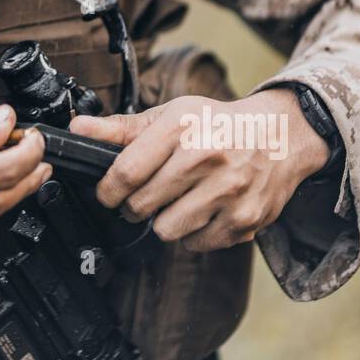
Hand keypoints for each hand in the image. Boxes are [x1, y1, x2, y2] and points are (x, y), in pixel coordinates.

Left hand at [69, 88, 329, 251]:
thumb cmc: (218, 125)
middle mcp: (205, 157)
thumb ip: (122, 127)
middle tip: (145, 195)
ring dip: (164, 220)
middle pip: (142, 205)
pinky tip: (203, 210)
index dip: (107, 190)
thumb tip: (77, 128)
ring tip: (177, 201)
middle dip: (134, 206)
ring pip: (167, 230)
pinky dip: (193, 234)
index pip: (126, 172)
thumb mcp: (171, 115)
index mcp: (181, 126)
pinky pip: (196, 244)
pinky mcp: (245, 220)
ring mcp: (228, 191)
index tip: (107, 193)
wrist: (281, 136)